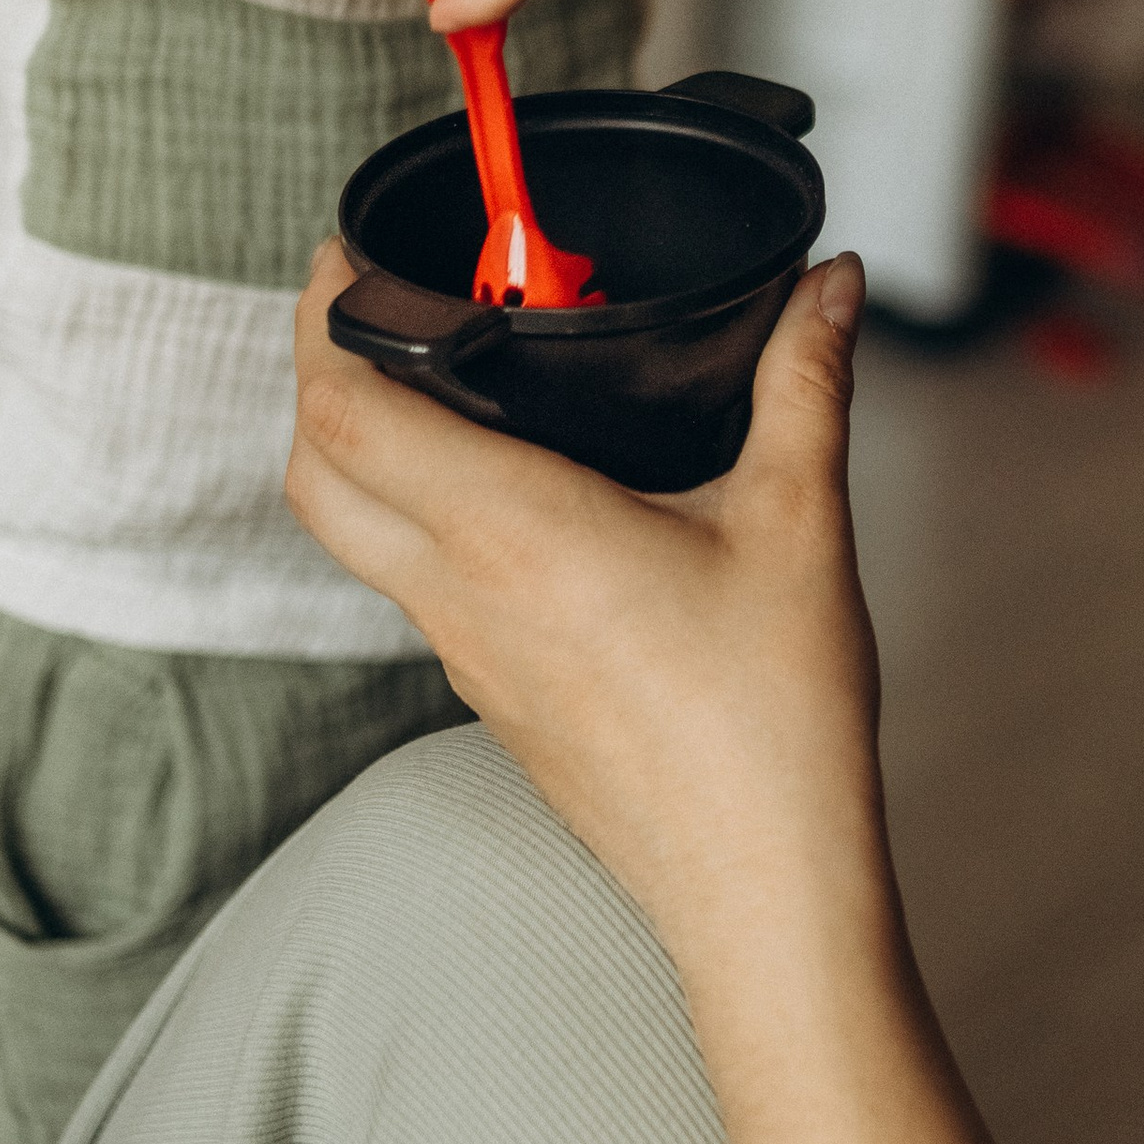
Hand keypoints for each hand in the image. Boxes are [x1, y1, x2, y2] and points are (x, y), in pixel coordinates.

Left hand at [286, 246, 889, 979]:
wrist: (763, 891)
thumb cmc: (776, 722)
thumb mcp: (802, 520)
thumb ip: (807, 381)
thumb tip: (830, 284)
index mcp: (515, 532)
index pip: (344, 407)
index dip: (321, 313)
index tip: (347, 253)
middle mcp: (463, 594)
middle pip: (313, 470)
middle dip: (317, 372)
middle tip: (375, 304)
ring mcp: (466, 655)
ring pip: (353, 533)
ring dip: (361, 446)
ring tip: (440, 379)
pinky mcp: (494, 696)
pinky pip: (414, 585)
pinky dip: (417, 514)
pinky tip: (506, 489)